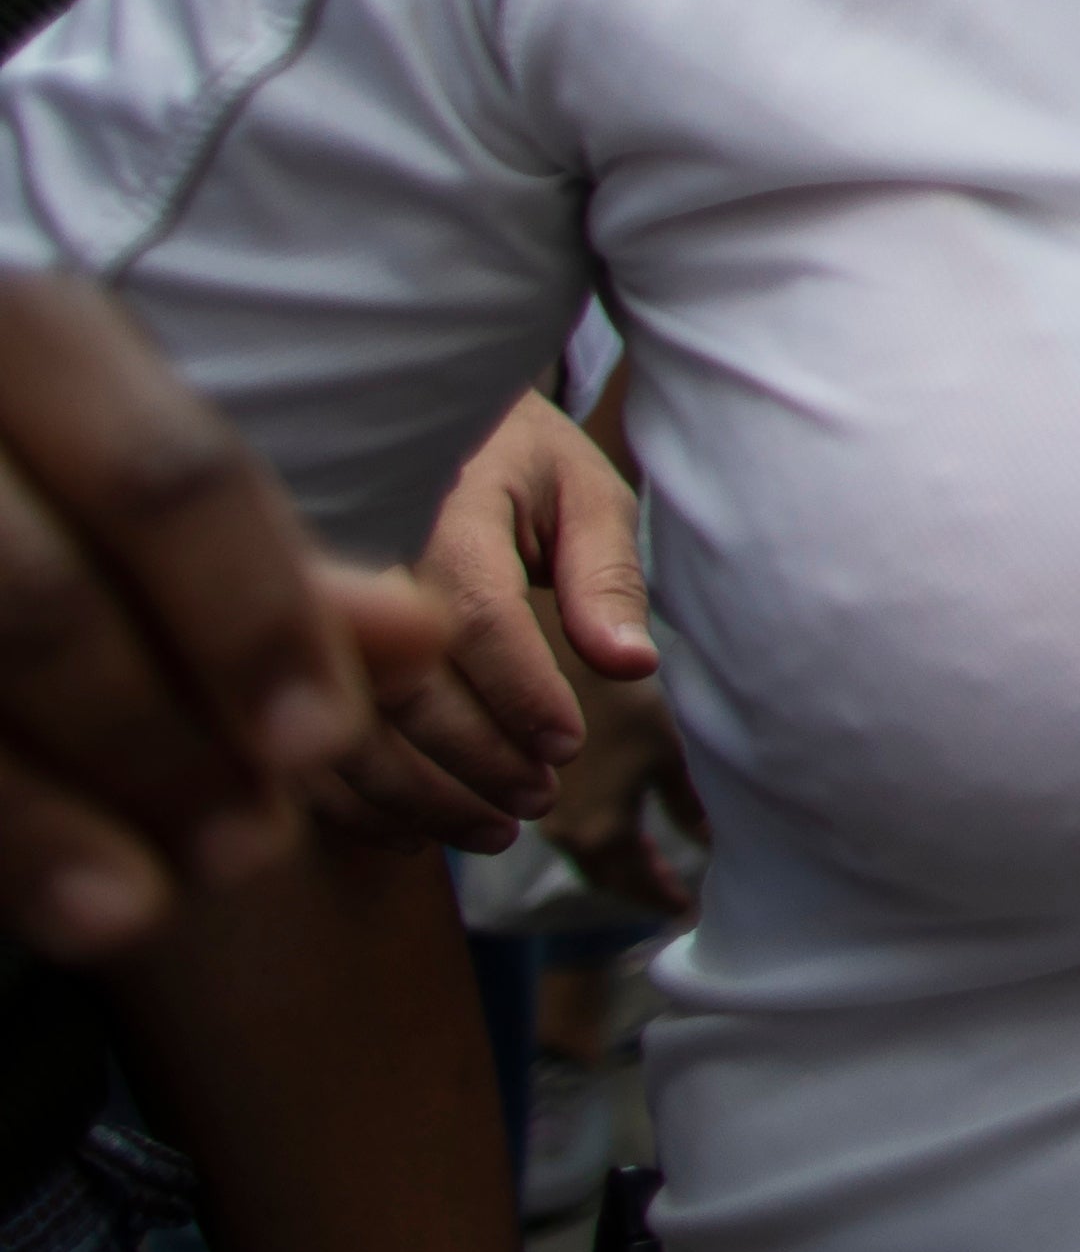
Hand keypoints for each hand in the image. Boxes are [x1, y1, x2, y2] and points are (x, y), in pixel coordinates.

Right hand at [0, 272, 443, 953]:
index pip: (162, 479)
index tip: (325, 743)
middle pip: (37, 601)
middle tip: (255, 844)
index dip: (251, 616)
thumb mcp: (157, 501)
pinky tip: (62, 908)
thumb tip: (425, 644)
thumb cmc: (64, 497)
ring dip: (50, 815)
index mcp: (33, 340)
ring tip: (146, 904)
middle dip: (153, 737)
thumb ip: (277, 570)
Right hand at [334, 397, 655, 849]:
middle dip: (475, 761)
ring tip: (495, 829)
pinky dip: (353, 803)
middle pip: (400, 687)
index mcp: (437, 504)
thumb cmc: (515, 462)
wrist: (407, 421)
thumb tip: (631, 665)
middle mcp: (354, 557)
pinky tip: (416, 829)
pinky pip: (293, 742)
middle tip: (538, 800)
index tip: (566, 746)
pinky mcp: (277, 648)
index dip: (521, 693)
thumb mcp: (579, 491)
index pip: (473, 616)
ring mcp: (303, 606)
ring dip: (419, 798)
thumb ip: (603, 573)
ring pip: (339, 729)